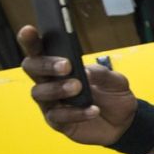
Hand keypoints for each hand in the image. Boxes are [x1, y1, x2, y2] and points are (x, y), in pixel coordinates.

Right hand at [18, 26, 136, 145]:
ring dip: (57, 88)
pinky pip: (58, 117)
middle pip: (31, 68)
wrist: (124, 122)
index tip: (29, 30)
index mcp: (60, 65)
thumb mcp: (115, 79)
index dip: (30, 40)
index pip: (40, 50)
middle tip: (65, 65)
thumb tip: (82, 71)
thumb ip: (100, 72)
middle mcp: (50, 82)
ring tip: (78, 87)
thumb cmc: (114, 95)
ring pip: (39, 93)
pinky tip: (92, 109)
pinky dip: (75, 113)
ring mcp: (52, 103)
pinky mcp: (59, 122)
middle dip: (44, 64)